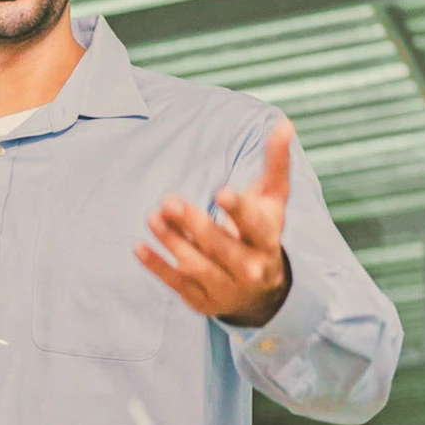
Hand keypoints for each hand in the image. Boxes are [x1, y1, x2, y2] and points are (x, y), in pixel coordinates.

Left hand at [136, 119, 295, 327]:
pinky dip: (157, 266)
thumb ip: (275, 162)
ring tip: (153, 217)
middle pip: (221, 246)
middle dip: (194, 224)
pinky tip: (139, 247)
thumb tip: (285, 123)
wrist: (262, 292)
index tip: (220, 192)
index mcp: (267, 240)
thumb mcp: (273, 200)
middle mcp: (249, 268)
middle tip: (169, 200)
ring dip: (172, 242)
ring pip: (197, 265)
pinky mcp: (202, 300)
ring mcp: (225, 287)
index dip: (238, 209)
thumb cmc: (262, 231)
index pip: (254, 225)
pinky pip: (177, 283)